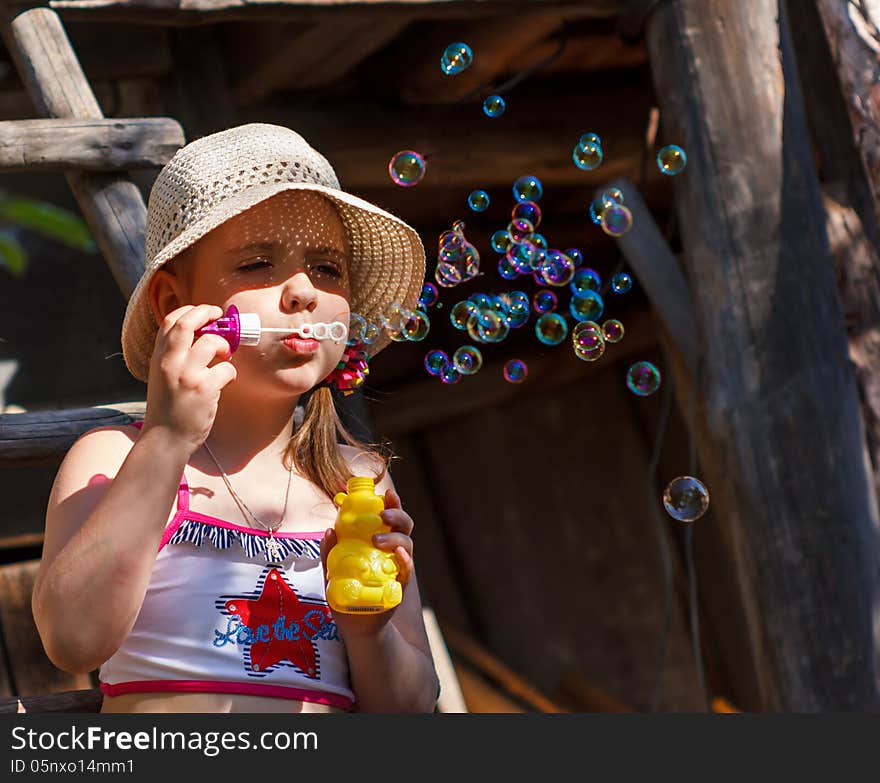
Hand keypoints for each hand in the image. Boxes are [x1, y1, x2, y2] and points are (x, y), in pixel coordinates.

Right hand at [143, 304, 236, 453]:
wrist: (165, 439)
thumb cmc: (168, 409)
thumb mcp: (162, 377)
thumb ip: (175, 357)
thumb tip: (201, 336)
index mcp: (158, 358)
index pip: (170, 322)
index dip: (190, 311)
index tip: (204, 312)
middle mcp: (169, 363)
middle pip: (187, 324)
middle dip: (206, 313)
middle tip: (219, 315)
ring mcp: (186, 375)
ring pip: (211, 342)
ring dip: (224, 345)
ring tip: (224, 356)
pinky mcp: (204, 389)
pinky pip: (227, 368)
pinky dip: (231, 371)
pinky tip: (226, 380)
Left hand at [320, 488, 414, 638]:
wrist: (356, 626)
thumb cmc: (346, 594)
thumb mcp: (332, 571)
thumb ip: (330, 553)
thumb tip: (328, 531)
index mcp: (380, 542)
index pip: (390, 518)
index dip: (392, 504)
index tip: (386, 493)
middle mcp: (392, 552)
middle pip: (404, 526)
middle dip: (397, 515)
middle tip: (383, 514)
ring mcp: (398, 568)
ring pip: (406, 545)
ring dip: (395, 537)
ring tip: (378, 539)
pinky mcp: (399, 587)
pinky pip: (407, 571)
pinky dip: (405, 561)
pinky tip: (398, 554)